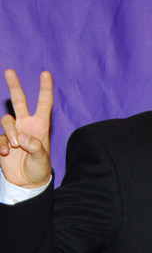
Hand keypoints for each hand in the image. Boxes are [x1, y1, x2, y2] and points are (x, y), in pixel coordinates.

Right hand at [0, 69, 51, 187]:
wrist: (26, 181)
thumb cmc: (39, 168)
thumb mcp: (42, 159)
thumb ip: (35, 147)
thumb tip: (22, 137)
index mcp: (40, 126)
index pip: (43, 104)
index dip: (45, 89)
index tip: (45, 73)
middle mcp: (26, 125)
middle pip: (19, 101)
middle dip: (14, 86)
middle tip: (9, 71)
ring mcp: (13, 132)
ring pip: (6, 120)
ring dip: (9, 132)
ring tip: (15, 147)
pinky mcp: (2, 140)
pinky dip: (2, 144)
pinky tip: (6, 153)